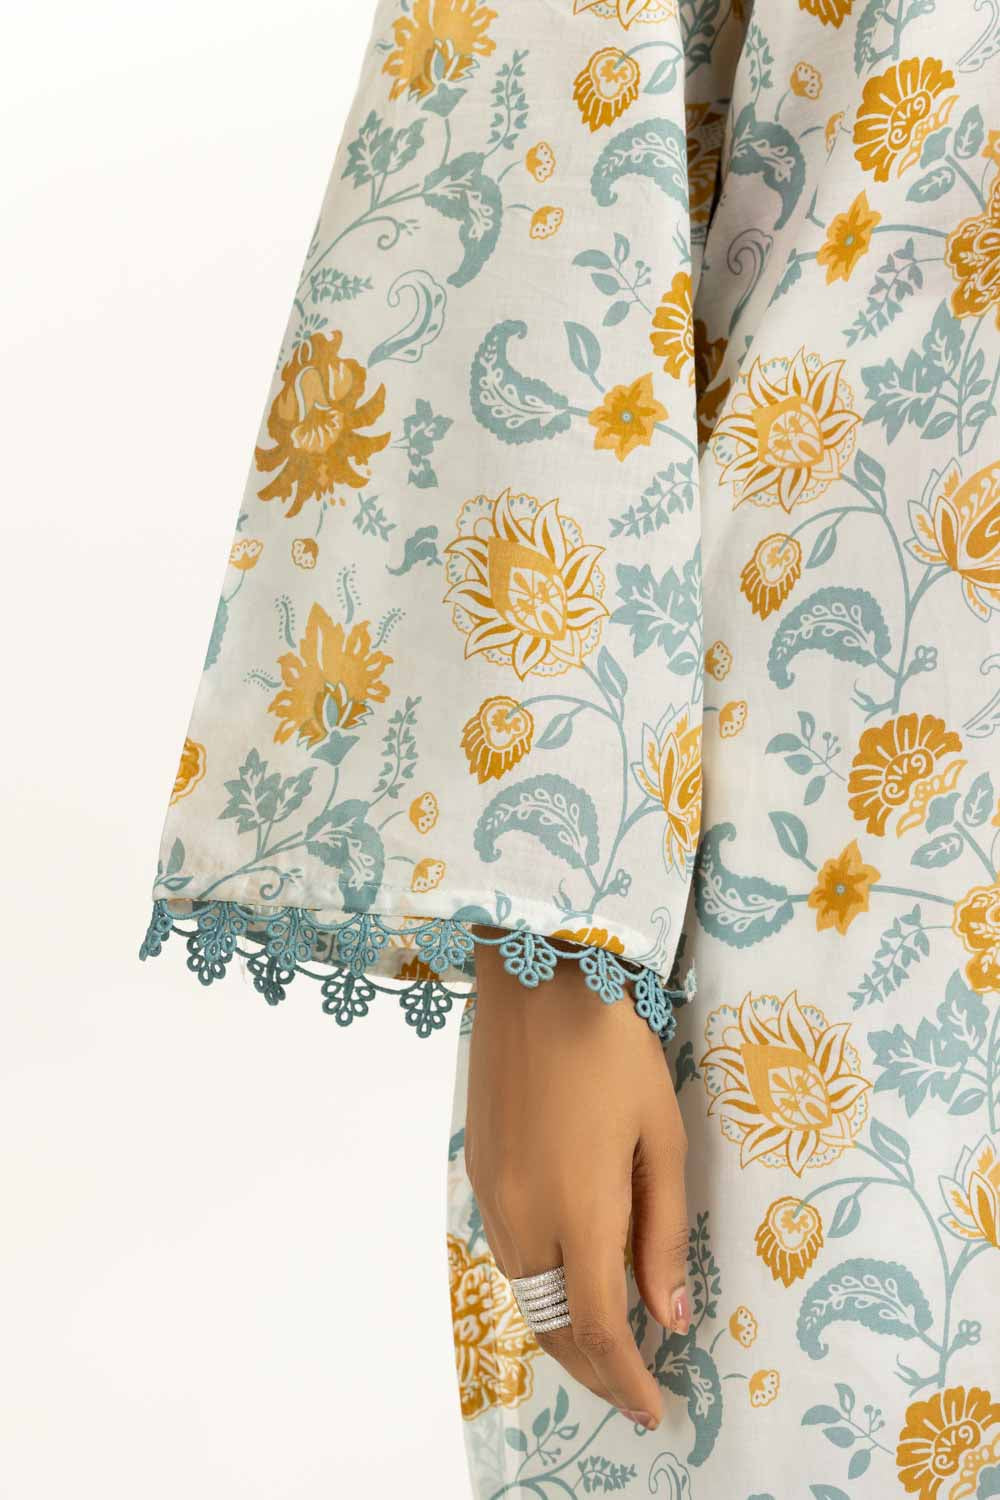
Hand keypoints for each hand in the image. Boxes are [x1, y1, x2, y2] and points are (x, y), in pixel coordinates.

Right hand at [464, 931, 690, 1429]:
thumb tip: (670, 1315)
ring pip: (528, 1295)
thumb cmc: (615, 1049)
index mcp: (579, 1211)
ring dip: (566, 1332)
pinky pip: (510, 1254)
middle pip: (555, 1326)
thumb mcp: (661, 1136)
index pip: (601, 1329)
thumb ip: (663, 1232)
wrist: (537, 979)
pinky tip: (572, 1274)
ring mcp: (492, 1195)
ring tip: (610, 1344)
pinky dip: (543, 1287)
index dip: (627, 1380)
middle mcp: (524, 1217)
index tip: (654, 1408)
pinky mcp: (479, 1171)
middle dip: (596, 1370)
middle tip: (635, 1388)